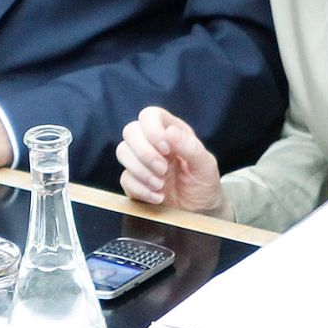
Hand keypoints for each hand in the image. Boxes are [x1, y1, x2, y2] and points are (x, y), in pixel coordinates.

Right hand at [116, 107, 230, 218]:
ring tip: (160, 185)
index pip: (150, 115)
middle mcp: (152, 143)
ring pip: (122, 151)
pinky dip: (140, 189)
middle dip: (144, 153)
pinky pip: (125, 178)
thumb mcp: (205, 166)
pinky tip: (157, 197)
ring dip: (141, 171)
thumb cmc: (204, 184)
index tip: (166, 149)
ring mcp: (141, 162)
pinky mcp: (134, 181)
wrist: (199, 213)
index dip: (152, 129)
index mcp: (171, 132)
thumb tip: (169, 132)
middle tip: (163, 170)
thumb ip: (191, 147)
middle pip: (130, 131)